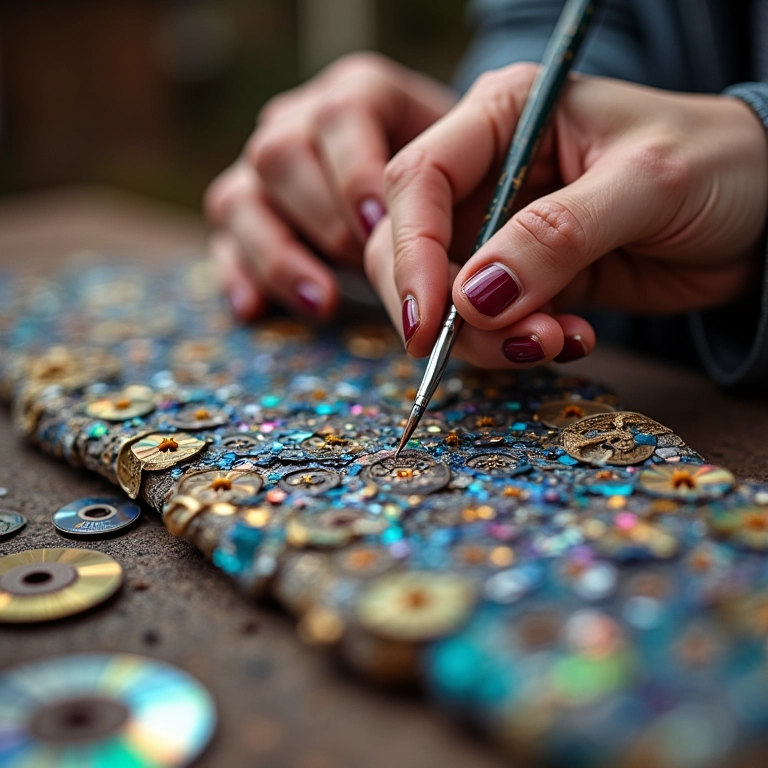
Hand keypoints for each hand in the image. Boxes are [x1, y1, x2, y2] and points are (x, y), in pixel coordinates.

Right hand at [204, 53, 455, 320]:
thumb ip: (481, 214)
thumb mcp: (482, 181)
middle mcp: (302, 122)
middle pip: (280, 153)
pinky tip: (257, 309)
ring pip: (240, 198)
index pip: (345, 112)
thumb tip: (476, 288)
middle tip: (365, 264)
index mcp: (364, 95)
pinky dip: (240, 276)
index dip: (359, 173)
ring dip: (280, 256)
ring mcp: (266, 171)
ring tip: (325, 303)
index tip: (379, 228)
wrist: (431, 189)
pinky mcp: (247, 216)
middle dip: (326, 221)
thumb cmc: (462, 184)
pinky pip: (224, 242)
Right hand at [365, 64, 767, 366]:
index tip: (429, 322)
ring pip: (450, 298)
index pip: (419, 180)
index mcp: (502, 117)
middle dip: (448, 310)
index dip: (411, 253)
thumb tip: (473, 299)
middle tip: (510, 345)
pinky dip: (521, 344)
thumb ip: (556, 236)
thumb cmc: (717, 163)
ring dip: (491, 338)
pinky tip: (572, 338)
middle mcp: (489, 174)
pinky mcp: (525, 278)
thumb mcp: (644, 183)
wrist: (761, 211)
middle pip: (415, 248)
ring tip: (559, 341)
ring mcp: (503, 231)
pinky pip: (493, 323)